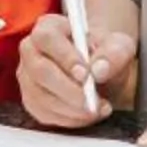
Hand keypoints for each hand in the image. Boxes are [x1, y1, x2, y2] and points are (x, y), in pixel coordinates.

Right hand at [17, 15, 137, 128]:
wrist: (99, 69)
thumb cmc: (104, 52)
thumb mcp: (119, 46)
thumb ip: (114, 54)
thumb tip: (99, 70)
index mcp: (48, 27)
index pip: (47, 38)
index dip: (64, 57)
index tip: (86, 75)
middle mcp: (31, 49)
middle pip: (39, 71)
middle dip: (68, 90)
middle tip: (92, 101)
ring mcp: (27, 76)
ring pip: (40, 96)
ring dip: (71, 109)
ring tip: (98, 108)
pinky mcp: (31, 100)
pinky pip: (44, 114)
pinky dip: (68, 119)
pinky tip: (87, 115)